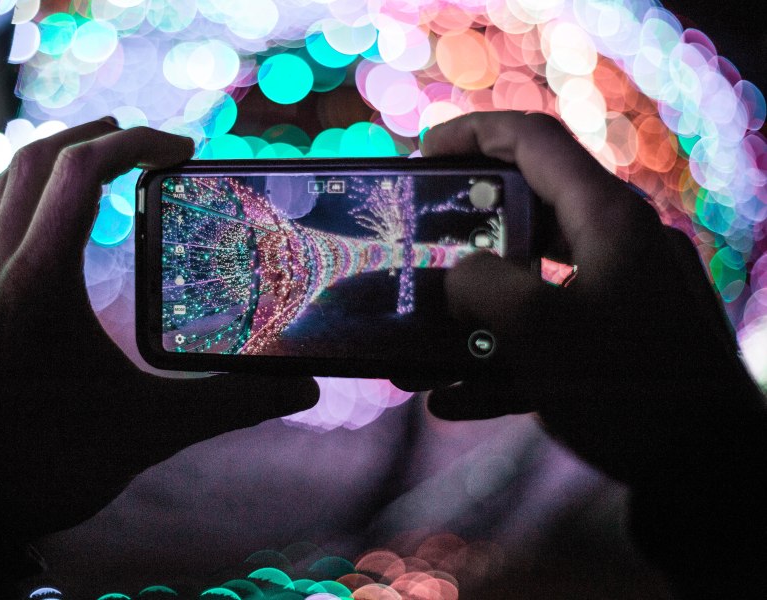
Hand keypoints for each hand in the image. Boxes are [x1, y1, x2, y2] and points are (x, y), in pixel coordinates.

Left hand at [0, 119, 316, 538]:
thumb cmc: (53, 463)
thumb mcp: (153, 429)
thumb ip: (232, 402)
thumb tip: (303, 388)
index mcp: (39, 282)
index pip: (81, 170)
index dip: (137, 142)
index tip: (184, 152)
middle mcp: (0, 269)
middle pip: (41, 159)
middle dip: (101, 135)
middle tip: (155, 147)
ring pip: (12, 183)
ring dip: (64, 159)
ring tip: (115, 165)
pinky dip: (36, 194)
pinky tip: (66, 220)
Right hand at [420, 111, 763, 485]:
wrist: (710, 472)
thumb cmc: (629, 389)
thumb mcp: (537, 330)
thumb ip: (480, 286)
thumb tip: (456, 279)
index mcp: (608, 219)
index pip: (534, 141)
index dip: (471, 135)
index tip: (422, 154)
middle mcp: (621, 246)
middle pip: (531, 210)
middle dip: (466, 229)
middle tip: (422, 241)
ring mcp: (626, 297)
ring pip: (535, 281)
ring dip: (476, 308)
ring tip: (423, 336)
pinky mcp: (624, 346)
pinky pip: (552, 336)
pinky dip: (503, 358)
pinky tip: (455, 399)